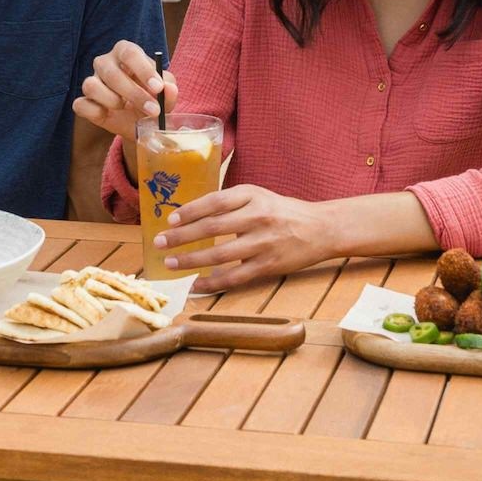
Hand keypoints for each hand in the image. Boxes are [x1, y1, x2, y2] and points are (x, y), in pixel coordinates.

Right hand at [73, 40, 176, 143]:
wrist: (141, 124)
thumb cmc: (153, 100)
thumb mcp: (166, 96)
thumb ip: (169, 91)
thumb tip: (169, 88)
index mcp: (126, 52)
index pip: (130, 53)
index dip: (143, 70)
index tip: (158, 88)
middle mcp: (105, 63)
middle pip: (111, 72)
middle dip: (134, 93)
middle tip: (153, 110)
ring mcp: (92, 81)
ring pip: (90, 85)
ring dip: (112, 101)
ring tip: (126, 108)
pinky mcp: (84, 101)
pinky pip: (80, 104)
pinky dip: (95, 112)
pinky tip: (109, 115)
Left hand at [153, 185, 334, 293]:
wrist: (321, 228)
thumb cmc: (283, 211)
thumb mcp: (259, 196)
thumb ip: (230, 203)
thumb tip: (191, 216)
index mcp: (252, 195)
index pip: (214, 202)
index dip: (189, 211)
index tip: (170, 220)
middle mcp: (257, 217)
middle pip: (212, 227)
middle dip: (181, 236)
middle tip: (159, 243)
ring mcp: (263, 243)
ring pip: (219, 254)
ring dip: (191, 260)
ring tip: (170, 263)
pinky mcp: (269, 265)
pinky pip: (234, 276)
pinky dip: (212, 283)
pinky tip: (195, 285)